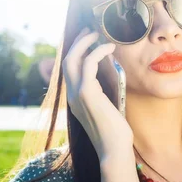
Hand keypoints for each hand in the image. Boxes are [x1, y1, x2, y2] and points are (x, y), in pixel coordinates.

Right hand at [62, 27, 132, 159]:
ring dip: (85, 42)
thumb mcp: (107, 109)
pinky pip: (88, 63)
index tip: (87, 40)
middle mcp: (71, 95)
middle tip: (90, 30)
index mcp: (75, 99)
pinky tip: (109, 48)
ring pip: (73, 58)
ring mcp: (76, 94)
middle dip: (78, 42)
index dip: (76, 52)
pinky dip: (98, 51)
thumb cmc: (115, 133)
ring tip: (98, 34)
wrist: (113, 150)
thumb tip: (112, 73)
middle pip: (67, 60)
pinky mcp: (87, 93)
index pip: (69, 70)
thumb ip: (105, 93)